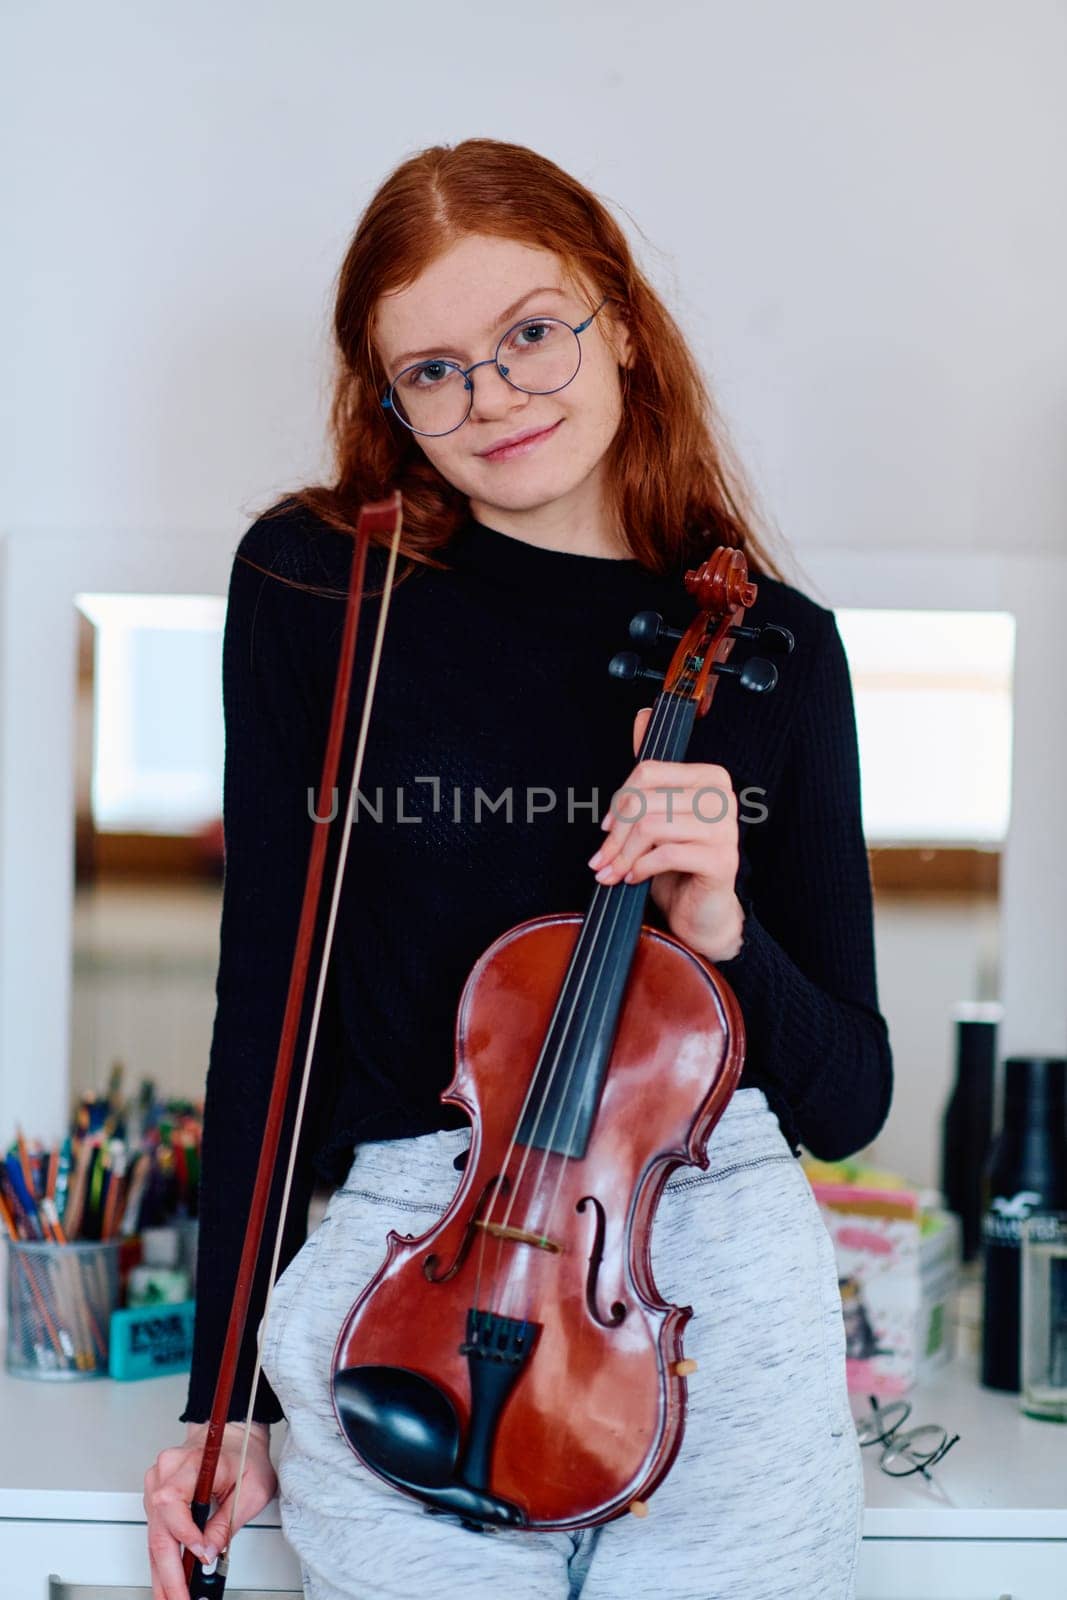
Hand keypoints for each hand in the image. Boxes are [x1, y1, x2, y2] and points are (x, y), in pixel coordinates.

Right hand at [144, 1420, 276, 1599]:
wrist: (233, 1435)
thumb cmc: (244, 1454)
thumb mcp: (252, 1486)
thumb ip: (227, 1521)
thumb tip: (208, 1553)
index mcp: (192, 1462)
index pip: (173, 1500)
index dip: (185, 1533)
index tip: (201, 1555)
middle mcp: (166, 1471)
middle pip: (160, 1528)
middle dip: (170, 1571)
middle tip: (180, 1598)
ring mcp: (157, 1484)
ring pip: (154, 1537)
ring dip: (162, 1574)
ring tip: (172, 1598)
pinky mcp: (156, 1497)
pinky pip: (156, 1534)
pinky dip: (162, 1562)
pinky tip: (168, 1583)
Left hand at [586, 707, 744, 961]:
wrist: (702, 911)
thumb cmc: (678, 864)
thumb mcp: (659, 814)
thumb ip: (651, 772)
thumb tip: (642, 715)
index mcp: (709, 777)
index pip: (649, 770)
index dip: (618, 801)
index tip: (605, 828)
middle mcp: (723, 796)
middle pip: (646, 800)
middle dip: (614, 835)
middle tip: (600, 859)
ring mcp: (726, 828)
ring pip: (652, 827)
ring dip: (623, 855)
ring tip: (612, 872)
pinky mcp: (723, 860)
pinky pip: (667, 854)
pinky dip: (641, 868)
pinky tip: (634, 879)